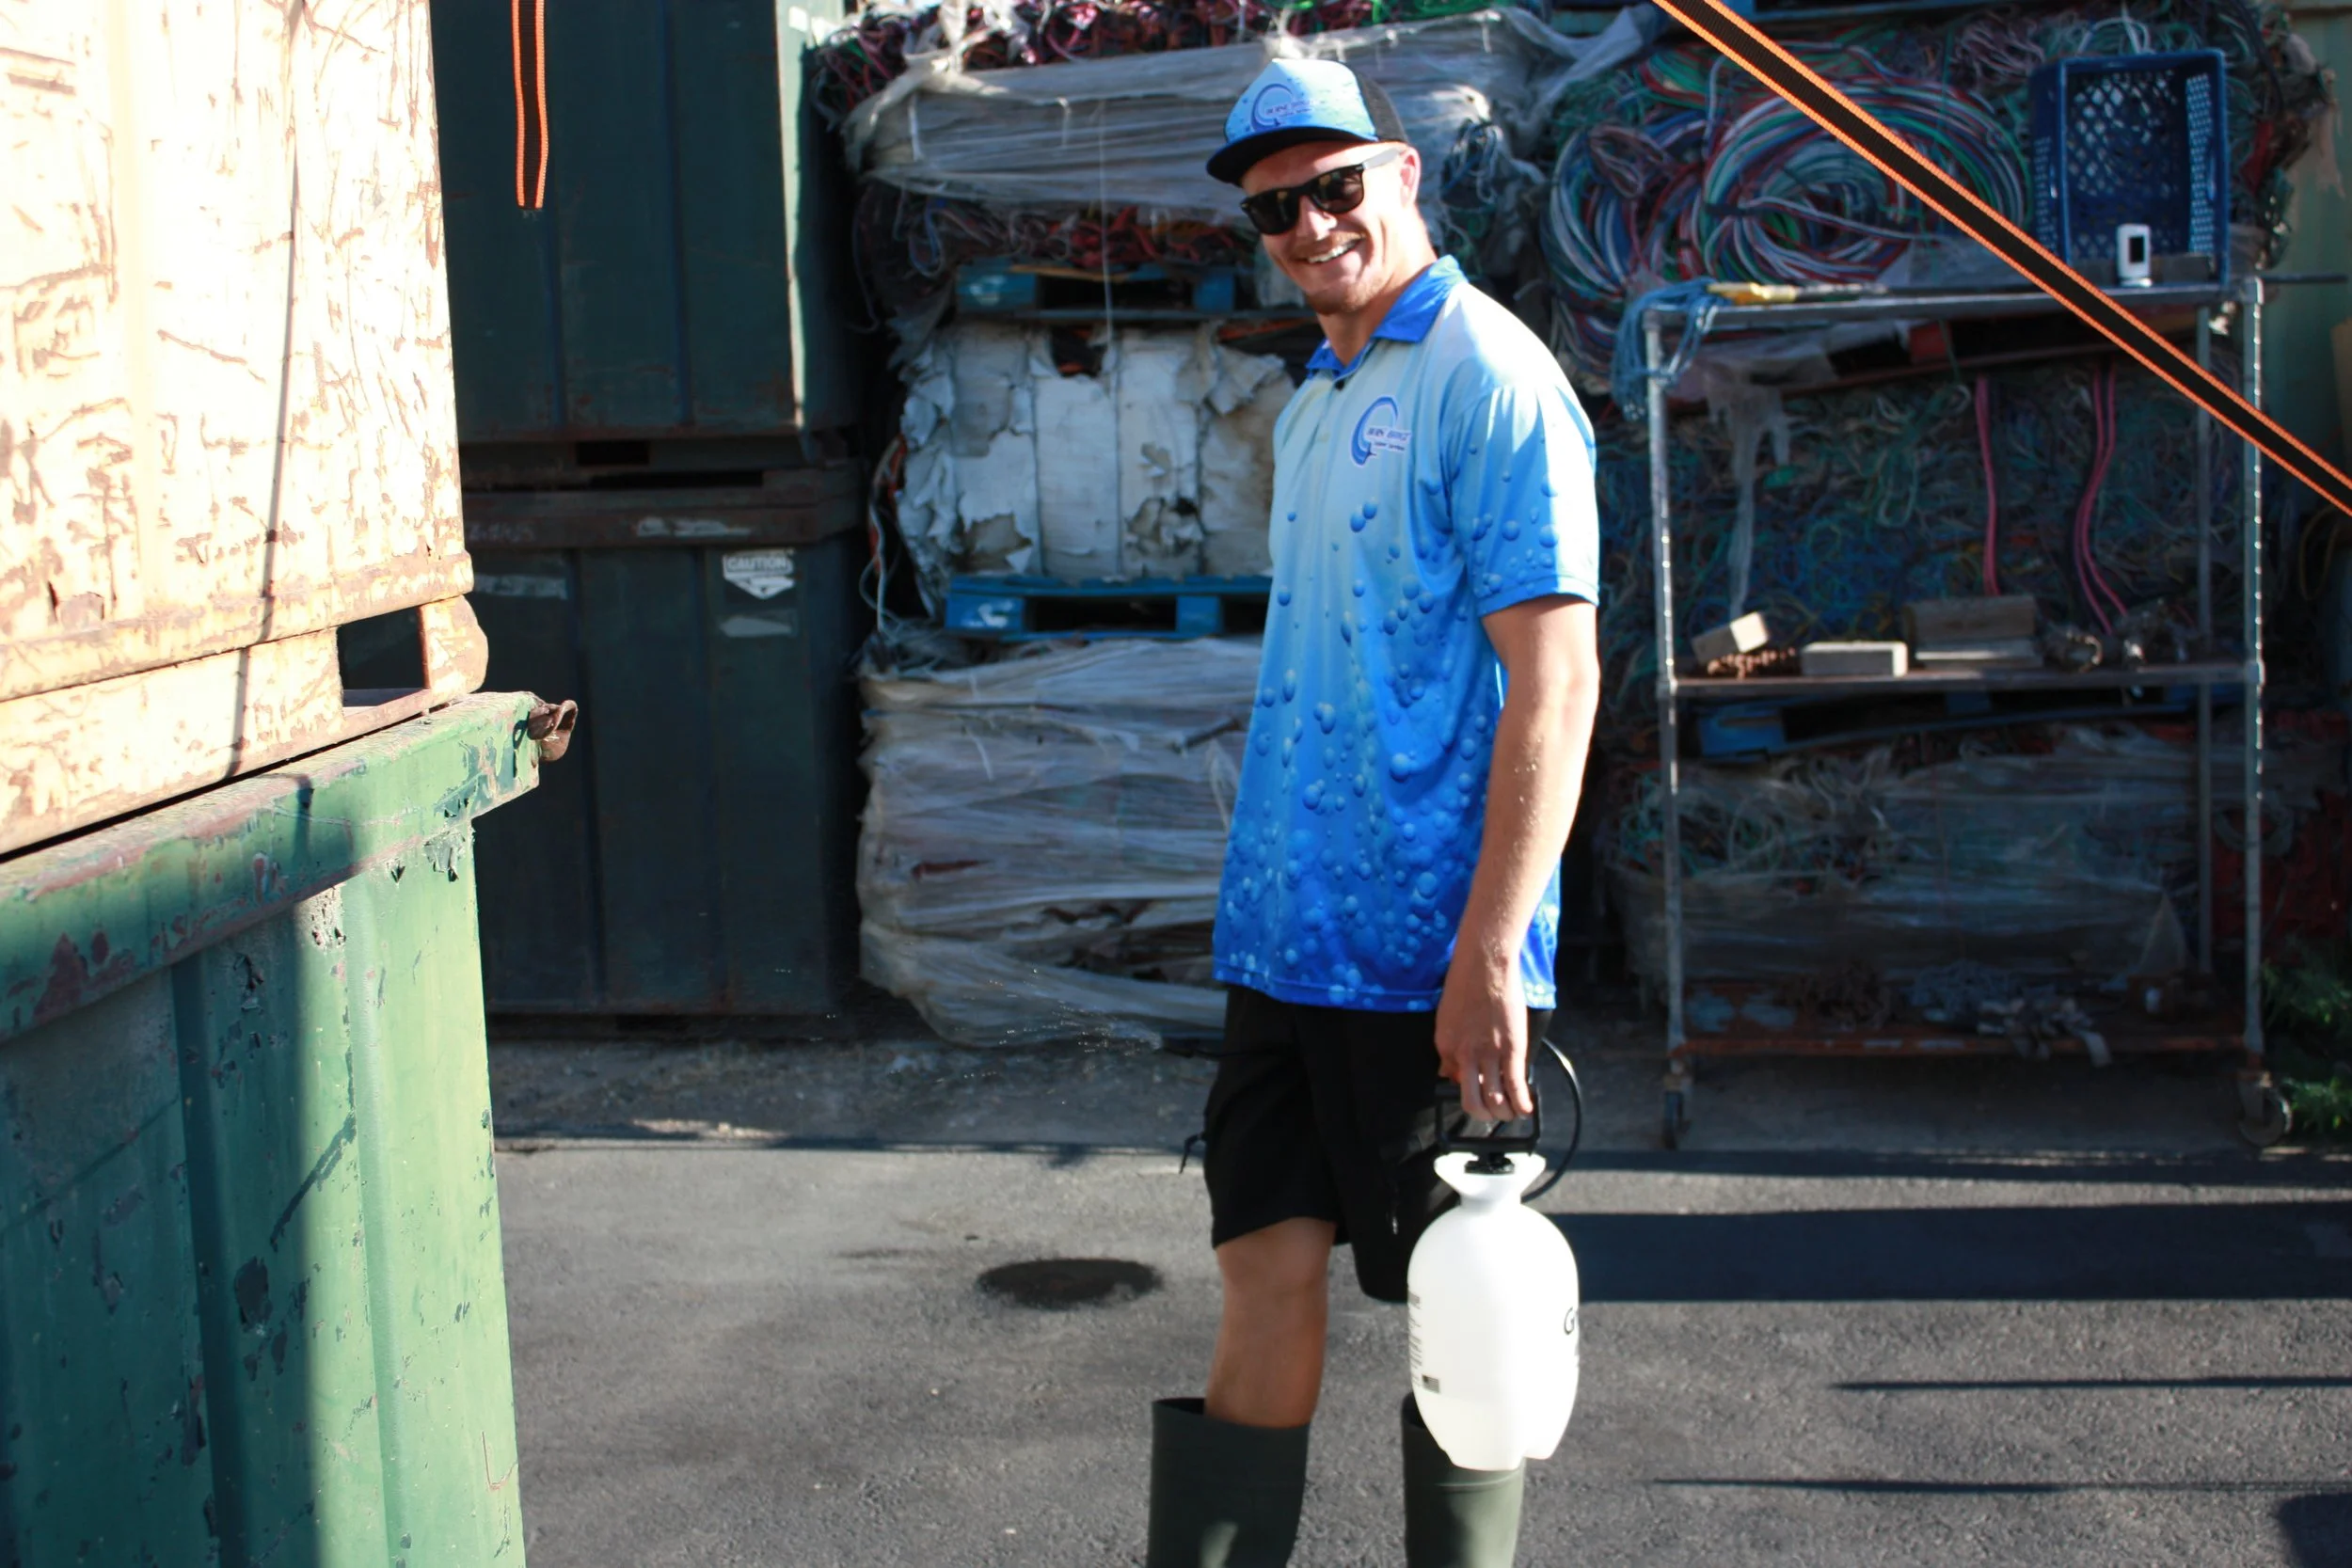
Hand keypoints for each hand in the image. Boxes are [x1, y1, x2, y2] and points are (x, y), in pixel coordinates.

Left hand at [1434, 950, 1531, 1123]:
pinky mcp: (1511, 1051)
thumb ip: (1449, 1048)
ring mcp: (1488, 1055)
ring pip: (1495, 1100)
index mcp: (1446, 1048)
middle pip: (1472, 1102)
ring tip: (1511, 1112)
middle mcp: (1464, 1057)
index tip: (1479, 1086)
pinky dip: (1521, 1103)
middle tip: (1493, 1112)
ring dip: (1504, 1113)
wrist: (1485, 965)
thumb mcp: (1446, 1019)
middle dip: (1484, 1114)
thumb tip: (1449, 1072)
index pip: (1453, 1082)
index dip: (1468, 1088)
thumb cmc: (1466, 985)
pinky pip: (1515, 1086)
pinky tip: (1526, 1110)